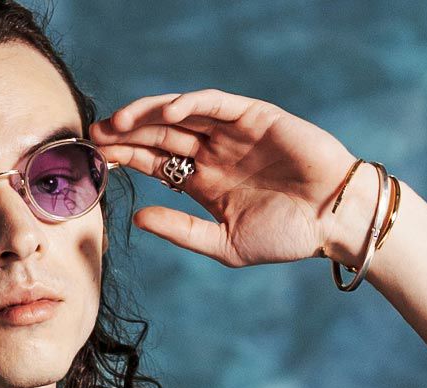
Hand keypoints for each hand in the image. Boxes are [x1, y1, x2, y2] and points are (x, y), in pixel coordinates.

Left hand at [89, 89, 364, 267]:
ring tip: (119, 122)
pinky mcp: (254, 116)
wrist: (331, 222)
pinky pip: (215, 103)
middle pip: (160, 135)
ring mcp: (233, 132)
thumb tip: (136, 218)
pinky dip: (189, 104)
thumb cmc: (285, 236)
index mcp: (204, 182)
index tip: (96, 159)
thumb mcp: (223, 244)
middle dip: (127, 133)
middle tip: (95, 134)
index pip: (156, 163)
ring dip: (149, 114)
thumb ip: (181, 231)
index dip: (126, 158)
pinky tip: (165, 114)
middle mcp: (214, 152)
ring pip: (182, 114)